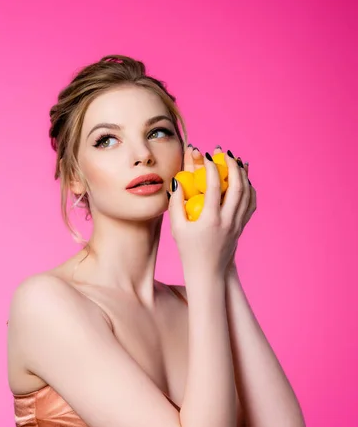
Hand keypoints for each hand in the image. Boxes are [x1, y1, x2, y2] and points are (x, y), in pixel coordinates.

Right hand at [167, 150, 250, 274]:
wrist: (208, 272)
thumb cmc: (189, 251)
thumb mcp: (177, 228)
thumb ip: (175, 204)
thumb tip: (176, 182)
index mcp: (211, 220)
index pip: (215, 187)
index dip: (212, 169)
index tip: (207, 157)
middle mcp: (228, 220)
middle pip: (237, 187)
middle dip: (232, 166)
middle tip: (224, 153)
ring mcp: (237, 224)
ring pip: (247, 194)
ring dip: (243, 174)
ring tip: (237, 160)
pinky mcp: (242, 226)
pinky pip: (251, 204)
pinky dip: (250, 189)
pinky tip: (244, 180)